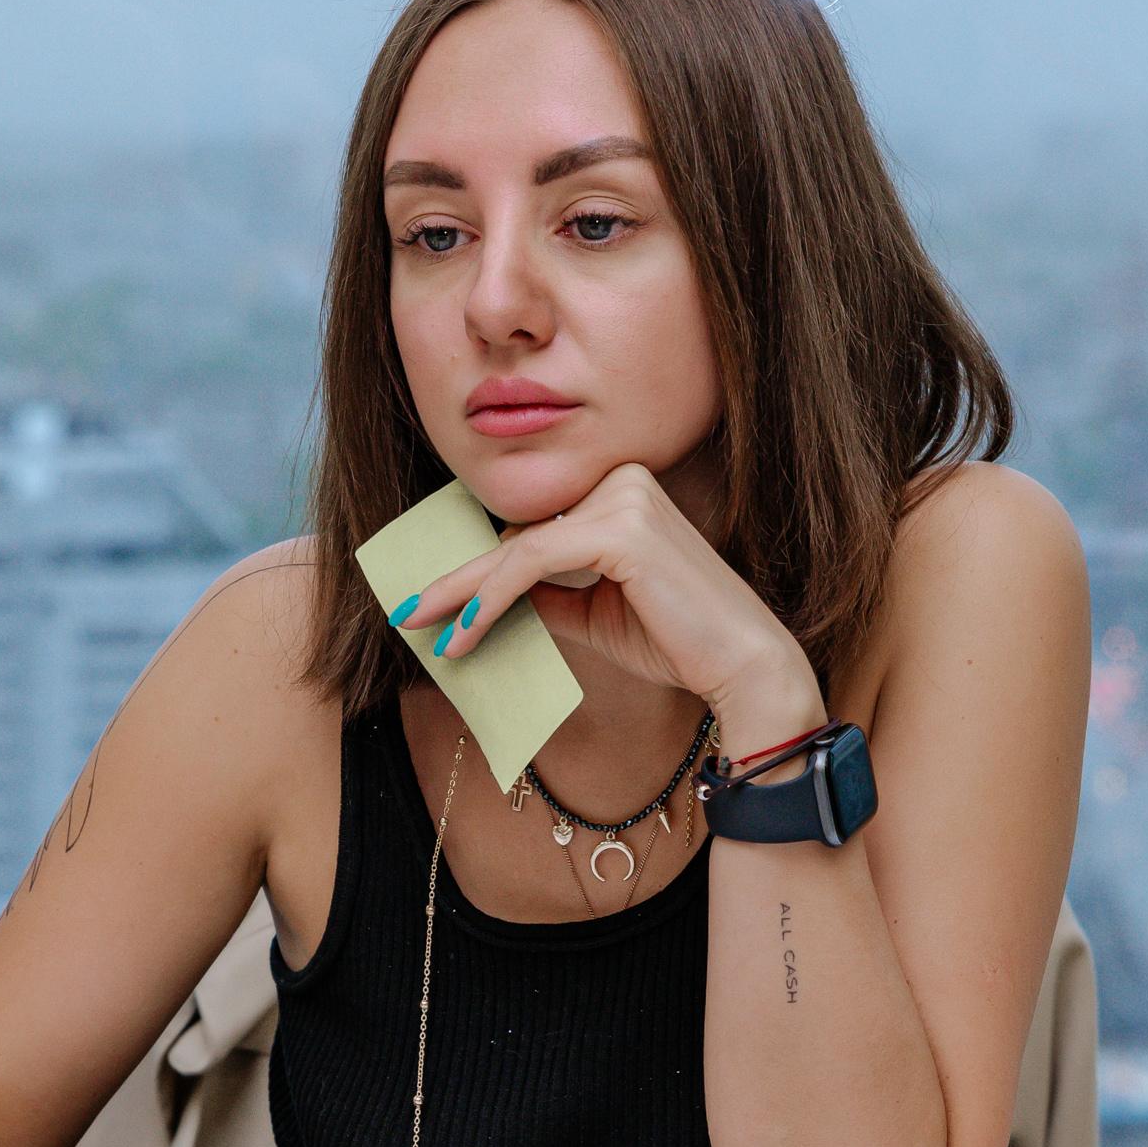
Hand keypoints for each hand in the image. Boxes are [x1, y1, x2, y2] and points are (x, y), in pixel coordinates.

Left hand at [396, 461, 822, 732]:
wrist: (740, 666)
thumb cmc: (675, 640)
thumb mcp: (592, 613)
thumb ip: (544, 594)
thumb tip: (486, 597)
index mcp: (621, 490)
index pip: (531, 528)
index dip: (477, 568)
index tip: (430, 604)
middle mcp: (622, 480)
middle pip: (517, 534)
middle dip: (457, 578)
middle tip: (407, 611)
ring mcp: (623, 498)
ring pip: (516, 548)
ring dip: (464, 593)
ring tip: (425, 629)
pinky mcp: (620, 529)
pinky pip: (532, 562)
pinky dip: (490, 599)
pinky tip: (464, 633)